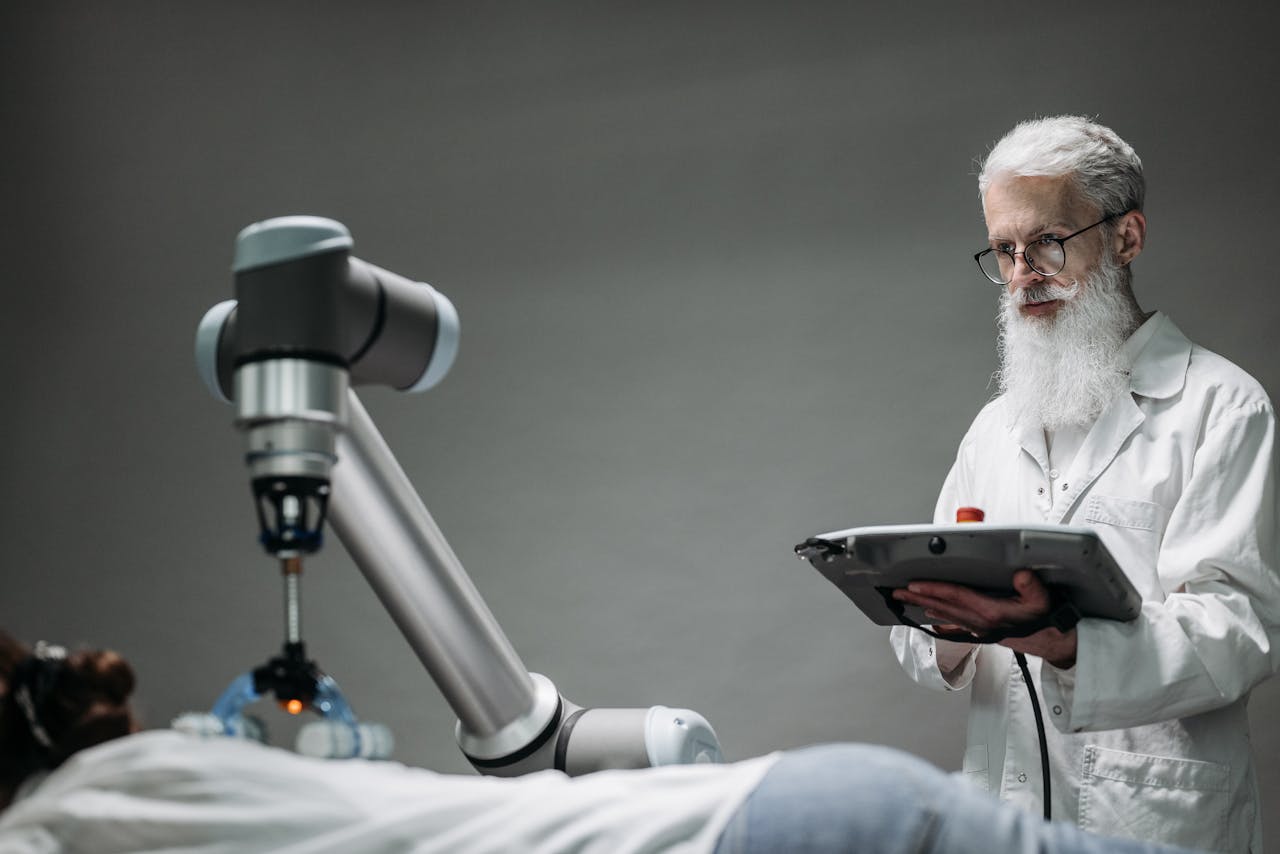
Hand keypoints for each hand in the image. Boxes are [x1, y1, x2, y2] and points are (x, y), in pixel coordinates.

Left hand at [892, 570, 1077, 668]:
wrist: (1052, 641)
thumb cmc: (1046, 618)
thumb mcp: (1043, 600)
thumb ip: (1031, 587)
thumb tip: (1021, 575)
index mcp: (991, 612)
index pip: (956, 596)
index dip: (934, 589)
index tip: (914, 584)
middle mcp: (980, 621)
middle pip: (943, 606)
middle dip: (919, 597)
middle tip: (896, 590)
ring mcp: (979, 627)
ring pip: (946, 614)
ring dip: (924, 605)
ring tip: (906, 598)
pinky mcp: (982, 630)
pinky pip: (954, 622)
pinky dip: (940, 616)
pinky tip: (930, 613)